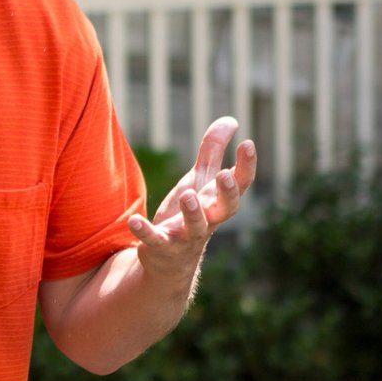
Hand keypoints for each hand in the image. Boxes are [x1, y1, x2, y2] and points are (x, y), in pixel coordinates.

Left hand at [128, 117, 256, 282]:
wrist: (170, 260)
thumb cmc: (190, 214)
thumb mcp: (200, 181)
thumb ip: (213, 152)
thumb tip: (231, 120)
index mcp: (218, 202)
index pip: (240, 185)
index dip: (246, 166)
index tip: (248, 143)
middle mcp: (208, 220)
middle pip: (226, 209)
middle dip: (227, 193)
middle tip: (224, 175)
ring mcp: (186, 236)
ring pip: (195, 227)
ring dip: (193, 212)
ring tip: (188, 195)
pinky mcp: (161, 247)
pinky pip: (154, 240)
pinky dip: (145, 232)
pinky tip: (134, 221)